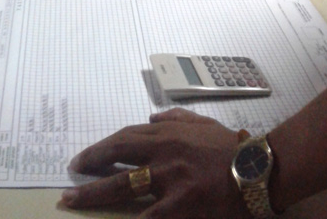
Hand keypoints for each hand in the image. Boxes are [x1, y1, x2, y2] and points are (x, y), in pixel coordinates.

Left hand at [60, 108, 248, 217]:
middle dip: (90, 163)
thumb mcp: (202, 123)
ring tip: (71, 200)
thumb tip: (152, 117)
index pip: (125, 136)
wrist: (255, 168)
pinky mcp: (180, 202)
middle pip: (117, 154)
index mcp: (167, 133)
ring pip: (122, 184)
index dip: (102, 146)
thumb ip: (176, 117)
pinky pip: (148, 215)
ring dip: (93, 192)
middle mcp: (162, 151)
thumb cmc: (230, 146)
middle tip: (70, 173)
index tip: (85, 157)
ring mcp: (169, 177)